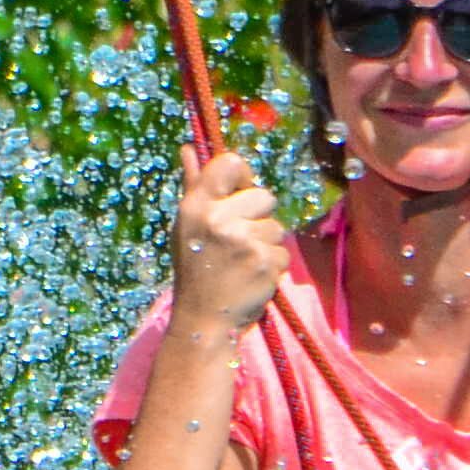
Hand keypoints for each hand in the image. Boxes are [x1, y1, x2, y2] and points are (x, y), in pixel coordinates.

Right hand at [169, 147, 288, 340]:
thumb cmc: (195, 269)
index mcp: (196, 206)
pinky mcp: (265, 262)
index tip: (239, 194)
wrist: (203, 321)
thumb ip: (193, 185)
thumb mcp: (186, 226)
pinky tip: (253, 276)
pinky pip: (283, 252)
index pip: (230, 163)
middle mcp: (218, 219)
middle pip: (264, 195)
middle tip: (238, 241)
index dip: (242, 176)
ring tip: (243, 262)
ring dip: (266, 244)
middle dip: (258, 216)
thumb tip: (188, 148)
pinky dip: (273, 265)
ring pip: (276, 226)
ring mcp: (244, 241)